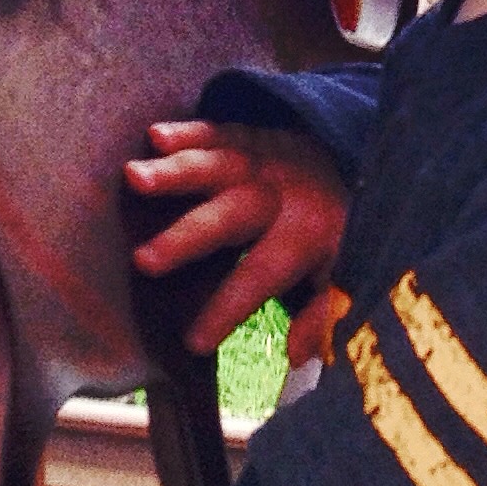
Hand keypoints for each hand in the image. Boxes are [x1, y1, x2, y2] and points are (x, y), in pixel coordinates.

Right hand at [124, 120, 350, 358]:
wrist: (352, 158)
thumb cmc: (335, 228)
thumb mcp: (343, 273)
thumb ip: (324, 313)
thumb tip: (297, 355)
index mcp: (305, 236)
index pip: (260, 276)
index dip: (228, 309)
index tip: (192, 343)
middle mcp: (279, 196)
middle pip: (231, 216)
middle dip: (187, 237)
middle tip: (143, 262)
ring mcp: (262, 161)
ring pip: (219, 165)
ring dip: (177, 171)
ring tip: (134, 177)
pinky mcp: (249, 136)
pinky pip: (219, 130)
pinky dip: (189, 131)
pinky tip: (156, 136)